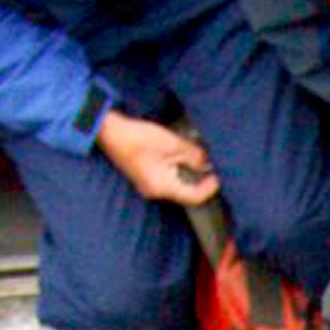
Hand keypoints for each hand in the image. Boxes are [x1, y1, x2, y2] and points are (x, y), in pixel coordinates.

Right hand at [97, 113, 220, 208]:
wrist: (109, 131)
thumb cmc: (138, 137)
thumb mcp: (171, 144)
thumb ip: (193, 155)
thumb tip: (208, 163)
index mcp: (162, 187)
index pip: (194, 197)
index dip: (210, 188)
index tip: (220, 176)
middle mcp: (155, 192)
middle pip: (186, 193)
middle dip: (201, 180)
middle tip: (213, 167)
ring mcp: (148, 186)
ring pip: (177, 185)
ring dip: (190, 174)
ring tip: (200, 159)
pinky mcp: (145, 177)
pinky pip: (168, 179)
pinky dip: (179, 170)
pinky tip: (183, 156)